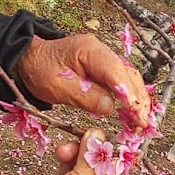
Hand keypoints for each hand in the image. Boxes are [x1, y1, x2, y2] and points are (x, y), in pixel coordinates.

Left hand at [19, 34, 150, 126]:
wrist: (29, 60)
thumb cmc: (40, 71)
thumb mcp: (57, 87)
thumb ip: (85, 96)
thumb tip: (110, 108)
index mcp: (90, 50)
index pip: (116, 71)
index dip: (128, 92)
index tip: (136, 112)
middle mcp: (102, 52)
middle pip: (129, 75)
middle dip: (139, 99)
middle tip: (144, 123)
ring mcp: (105, 60)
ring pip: (129, 79)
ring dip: (138, 100)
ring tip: (143, 122)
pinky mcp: (104, 70)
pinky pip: (122, 82)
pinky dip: (130, 98)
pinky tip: (134, 113)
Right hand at [24, 129, 119, 174]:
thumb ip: (91, 155)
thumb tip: (97, 134)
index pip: (110, 159)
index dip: (101, 145)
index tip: (92, 134)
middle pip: (93, 159)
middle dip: (84, 147)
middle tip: (75, 141)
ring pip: (78, 161)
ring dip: (72, 151)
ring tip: (62, 151)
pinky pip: (64, 168)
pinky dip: (63, 159)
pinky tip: (59, 154)